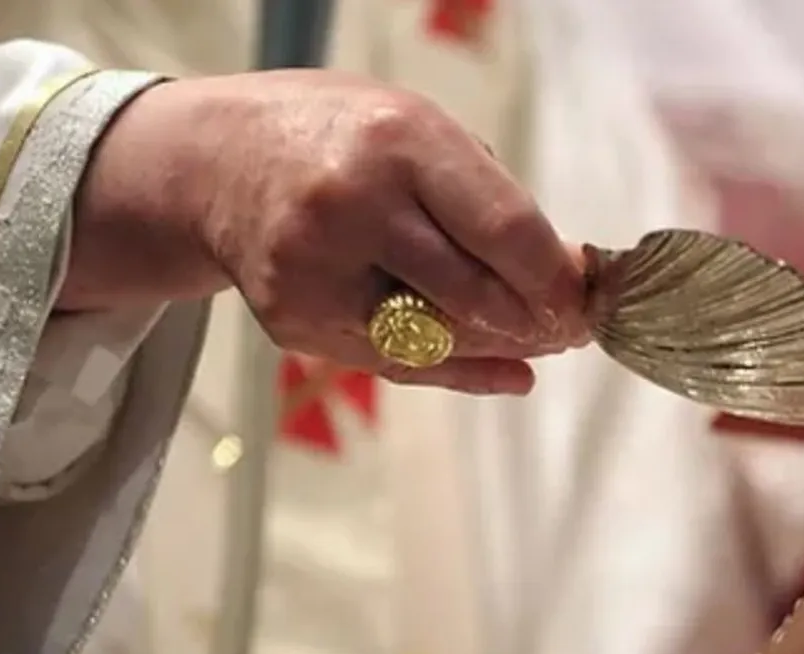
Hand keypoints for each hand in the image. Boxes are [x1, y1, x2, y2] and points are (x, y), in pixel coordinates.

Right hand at [64, 71, 589, 394]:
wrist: (217, 163)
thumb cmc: (345, 142)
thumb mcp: (420, 132)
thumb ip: (490, 198)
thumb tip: (567, 279)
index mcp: (398, 142)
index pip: (503, 228)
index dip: (556, 277)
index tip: (586, 295)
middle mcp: (352, 205)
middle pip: (474, 294)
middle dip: (537, 321)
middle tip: (572, 327)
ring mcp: (316, 271)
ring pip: (438, 341)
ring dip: (501, 348)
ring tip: (535, 339)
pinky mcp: (296, 322)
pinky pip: (397, 364)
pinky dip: (460, 370)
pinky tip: (504, 369)